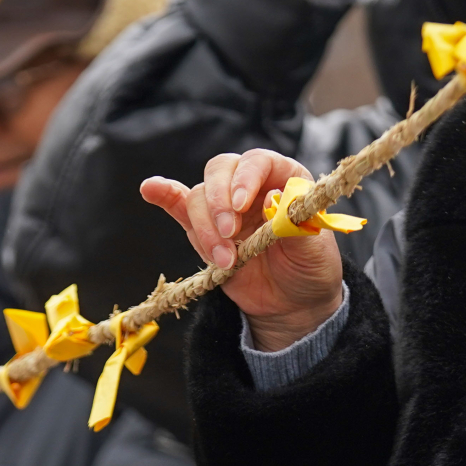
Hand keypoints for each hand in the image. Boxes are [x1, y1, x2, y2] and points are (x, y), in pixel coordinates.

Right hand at [141, 150, 344, 351]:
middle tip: (229, 234)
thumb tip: (273, 199)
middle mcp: (249, 185)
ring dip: (205, 229)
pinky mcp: (203, 229)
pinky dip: (164, 196)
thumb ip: (295, 222)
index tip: (241, 205)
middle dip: (219, 203)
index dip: (245, 178)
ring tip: (226, 261)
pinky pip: (179, 205)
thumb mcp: (314, 248)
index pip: (257, 161)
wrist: (294, 303)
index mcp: (283, 178)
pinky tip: (151, 189)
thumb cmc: (310, 268)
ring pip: (198, 197)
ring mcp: (223, 206)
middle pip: (220, 172)